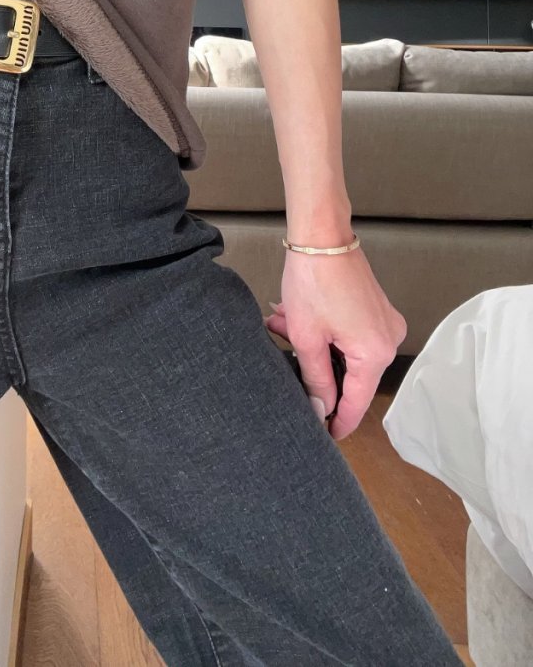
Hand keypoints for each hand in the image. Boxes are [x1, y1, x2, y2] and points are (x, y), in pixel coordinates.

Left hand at [263, 246, 406, 440]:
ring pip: (345, 352)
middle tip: (285, 363)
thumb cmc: (314, 281)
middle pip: (351, 375)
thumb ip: (316, 379)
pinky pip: (349, 333)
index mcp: (375, 353)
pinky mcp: (374, 309)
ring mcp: (384, 322)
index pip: (357, 402)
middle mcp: (388, 340)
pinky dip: (323, 332)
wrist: (321, 234)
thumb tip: (321, 407)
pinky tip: (292, 319)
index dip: (338, 421)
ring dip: (313, 346)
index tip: (325, 436)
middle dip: (315, 371)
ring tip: (281, 328)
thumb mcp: (307, 338)